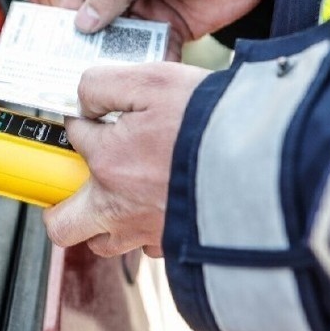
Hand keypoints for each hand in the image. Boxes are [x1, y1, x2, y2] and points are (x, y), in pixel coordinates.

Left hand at [42, 61, 210, 257]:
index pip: (75, 137)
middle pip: (64, 224)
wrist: (267, 165)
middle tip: (75, 186)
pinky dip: (147, 232)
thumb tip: (83, 99)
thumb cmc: (211, 122)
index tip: (100, 115)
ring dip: (104, 223)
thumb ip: (104, 85)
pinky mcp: (177, 247)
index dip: (85, 120)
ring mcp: (147, 232)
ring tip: (121, 197)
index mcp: (108, 161)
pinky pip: (148, 249)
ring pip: (105, 242)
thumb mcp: (152, 81)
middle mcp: (119, 205)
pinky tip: (163, 207)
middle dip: (61, 207)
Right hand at [61, 0, 266, 59]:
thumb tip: (82, 22)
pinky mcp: (168, 31)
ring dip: (118, 58)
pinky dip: (147, 64)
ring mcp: (146, 13)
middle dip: (90, 45)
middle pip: (96, 23)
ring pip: (121, 41)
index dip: (68, 17)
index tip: (62, 43)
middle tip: (81, 68)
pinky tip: (143, 76)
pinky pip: (150, 52)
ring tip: (111, 76)